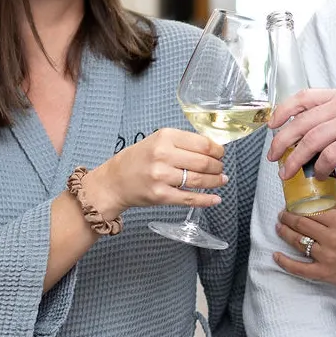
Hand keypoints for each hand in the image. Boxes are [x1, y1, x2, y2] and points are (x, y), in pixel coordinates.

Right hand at [89, 128, 226, 214]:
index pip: (202, 143)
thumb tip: (212, 148)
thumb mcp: (157, 141)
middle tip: (221, 168)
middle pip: (203, 162)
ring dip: (215, 181)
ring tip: (221, 180)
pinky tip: (215, 199)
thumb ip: (182, 143)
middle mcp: (163, 155)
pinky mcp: (161, 195)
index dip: (217, 150)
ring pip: (199, 180)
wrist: (114, 181)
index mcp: (165, 137)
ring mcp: (161, 176)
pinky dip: (206, 200)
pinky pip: (189, 198)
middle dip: (218, 166)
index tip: (221, 154)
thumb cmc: (138, 160)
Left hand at [267, 88, 335, 190]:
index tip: (271, 126)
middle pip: (303, 121)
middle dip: (282, 141)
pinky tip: (319, 175)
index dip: (283, 110)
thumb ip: (326, 127)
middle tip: (273, 157)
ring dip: (295, 159)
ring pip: (312, 139)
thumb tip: (296, 141)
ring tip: (288, 172)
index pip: (304, 97)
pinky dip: (319, 168)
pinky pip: (329, 155)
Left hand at [273, 200, 335, 300]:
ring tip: (279, 227)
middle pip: (300, 224)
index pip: (310, 209)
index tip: (291, 204)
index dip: (297, 206)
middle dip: (287, 217)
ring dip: (284, 233)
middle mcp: (331, 237)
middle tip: (282, 214)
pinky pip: (299, 268)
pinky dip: (285, 262)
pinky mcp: (324, 273)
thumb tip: (322, 193)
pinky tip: (276, 255)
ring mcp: (326, 256)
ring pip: (297, 242)